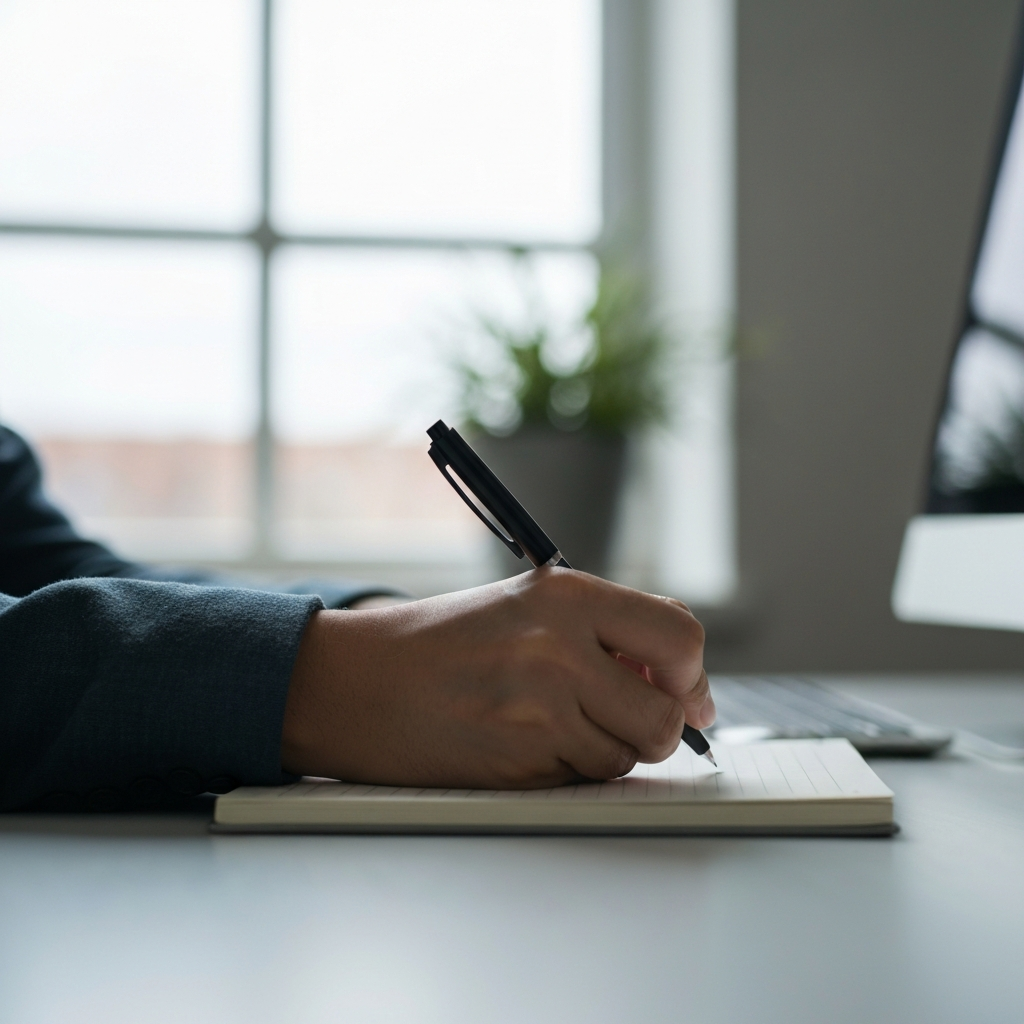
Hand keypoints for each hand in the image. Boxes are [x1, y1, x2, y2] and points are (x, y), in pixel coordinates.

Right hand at [281, 568, 712, 788]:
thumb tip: (687, 683)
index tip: (685, 694)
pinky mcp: (518, 760)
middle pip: (667, 714)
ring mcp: (539, 706)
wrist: (358, 681)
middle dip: (659, 729)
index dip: (691, 676)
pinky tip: (522, 744)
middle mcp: (560, 645)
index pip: (680, 637)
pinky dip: (566, 772)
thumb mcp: (528, 606)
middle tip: (626, 722)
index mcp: (567, 595)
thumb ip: (608, 630)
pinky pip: (581, 780)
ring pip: (627, 756)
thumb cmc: (444, 643)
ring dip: (605, 752)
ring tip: (551, 725)